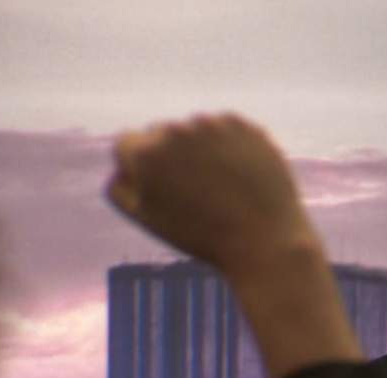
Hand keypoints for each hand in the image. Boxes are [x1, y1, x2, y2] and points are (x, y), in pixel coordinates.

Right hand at [107, 113, 317, 276]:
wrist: (265, 242)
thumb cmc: (203, 237)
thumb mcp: (149, 219)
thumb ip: (120, 189)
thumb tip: (120, 167)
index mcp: (145, 155)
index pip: (127, 144)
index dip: (143, 167)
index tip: (164, 187)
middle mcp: (176, 132)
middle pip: (161, 134)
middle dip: (172, 156)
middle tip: (196, 192)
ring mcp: (212, 125)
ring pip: (196, 130)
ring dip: (202, 149)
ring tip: (222, 187)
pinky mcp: (245, 126)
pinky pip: (227, 130)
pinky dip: (231, 147)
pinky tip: (241, 177)